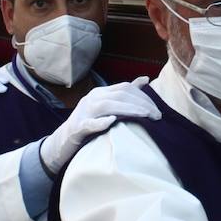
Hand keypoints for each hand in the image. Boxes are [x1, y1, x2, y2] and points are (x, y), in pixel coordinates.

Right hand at [40, 76, 159, 173]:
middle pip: (120, 95)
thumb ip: (124, 94)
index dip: (143, 97)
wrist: (62, 140)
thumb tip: (145, 79)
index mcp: (100, 93)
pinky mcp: (77, 128)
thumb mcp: (106, 105)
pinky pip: (89, 123)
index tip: (157, 110)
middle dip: (141, 104)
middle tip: (157, 116)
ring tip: (146, 117)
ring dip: (129, 110)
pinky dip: (101, 122)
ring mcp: (83, 112)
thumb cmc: (89, 123)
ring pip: (107, 106)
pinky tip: (113, 122)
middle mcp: (92, 98)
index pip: (125, 88)